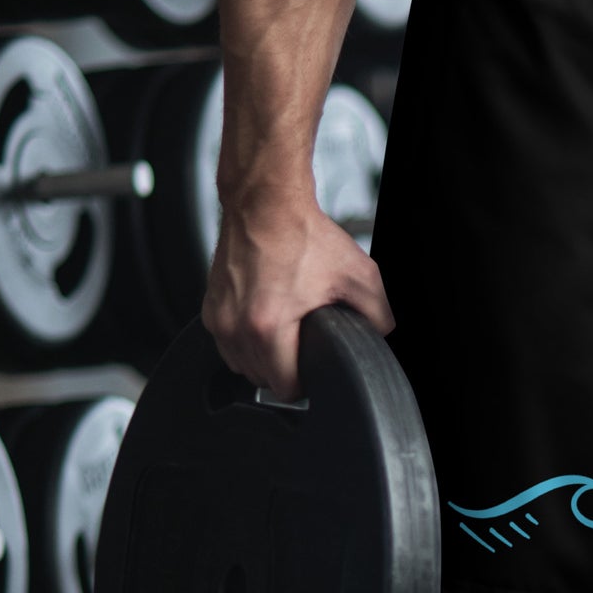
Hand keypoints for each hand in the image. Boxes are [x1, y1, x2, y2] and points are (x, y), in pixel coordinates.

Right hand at [201, 192, 395, 402]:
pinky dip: (245, 342)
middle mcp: (236, 326)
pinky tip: (266, 325)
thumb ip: (378, 315)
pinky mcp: (209, 307)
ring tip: (286, 336)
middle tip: (304, 346)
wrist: (267, 204)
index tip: (315, 367)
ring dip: (263, 360)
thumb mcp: (359, 276)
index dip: (306, 383)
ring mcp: (218, 317)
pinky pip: (226, 344)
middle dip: (285, 370)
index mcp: (269, 326)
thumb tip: (382, 337)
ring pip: (241, 365)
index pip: (284, 388)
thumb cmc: (304, 235)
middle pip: (262, 379)